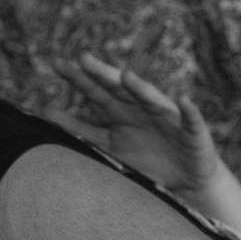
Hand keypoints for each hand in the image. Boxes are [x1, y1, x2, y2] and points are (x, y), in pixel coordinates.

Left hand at [52, 55, 240, 234]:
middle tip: (83, 59)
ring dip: (141, 89)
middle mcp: (142, 109)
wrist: (185, 180)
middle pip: (120, 89)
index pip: (96, 92)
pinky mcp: (193, 132)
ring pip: (153, 101)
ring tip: (127, 78)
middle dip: (103, 75)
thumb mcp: (109, 145)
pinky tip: (184, 101)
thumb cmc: (147, 158)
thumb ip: (81, 128)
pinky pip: (191, 120)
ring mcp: (167, 118)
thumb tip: (48, 113)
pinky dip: (189, 111)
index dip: (79, 79)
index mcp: (121, 112)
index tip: (57, 64)